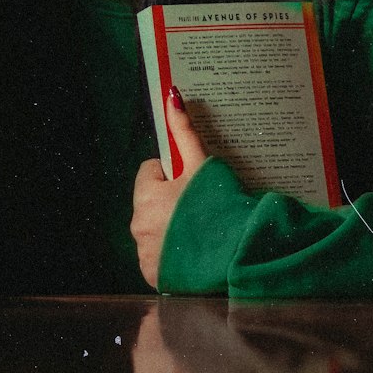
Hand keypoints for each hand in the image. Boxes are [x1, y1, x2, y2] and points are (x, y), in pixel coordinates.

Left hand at [131, 86, 207, 289]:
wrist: (235, 255)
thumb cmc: (217, 205)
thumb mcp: (202, 164)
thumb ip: (184, 132)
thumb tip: (171, 96)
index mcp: (145, 195)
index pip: (150, 172)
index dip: (173, 173)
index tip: (192, 182)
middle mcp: (137, 225)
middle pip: (152, 201)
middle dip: (172, 200)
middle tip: (200, 206)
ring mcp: (144, 253)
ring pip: (155, 229)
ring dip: (171, 227)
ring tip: (200, 230)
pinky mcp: (154, 275)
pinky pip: (159, 257)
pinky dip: (172, 253)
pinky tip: (194, 252)